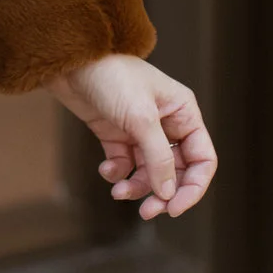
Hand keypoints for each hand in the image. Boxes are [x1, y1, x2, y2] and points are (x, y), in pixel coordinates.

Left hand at [47, 55, 217, 220]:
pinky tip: (106, 170)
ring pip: (149, 172)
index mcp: (183, 113)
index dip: (193, 188)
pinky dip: (117, 173)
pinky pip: (125, 165)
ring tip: (119, 192)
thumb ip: (158, 158)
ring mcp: (140, 130)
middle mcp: (166, 123)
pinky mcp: (116, 134)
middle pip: (176, 171)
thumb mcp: (140, 118)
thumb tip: (168, 193)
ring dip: (137, 187)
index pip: (202, 159)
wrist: (69, 60)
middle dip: (163, 192)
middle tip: (147, 212)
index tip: (173, 208)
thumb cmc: (111, 77)